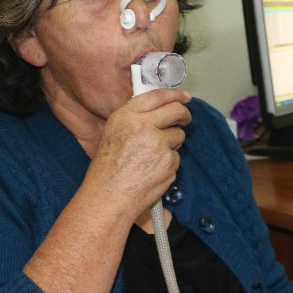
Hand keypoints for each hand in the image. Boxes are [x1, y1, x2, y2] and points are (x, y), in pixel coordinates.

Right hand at [83, 88, 191, 217]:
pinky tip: (152, 171)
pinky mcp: (169, 161)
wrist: (109, 197)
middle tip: (184, 119)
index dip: (175, 95)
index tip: (184, 97)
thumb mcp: (113, 133)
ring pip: (178, 135)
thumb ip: (134, 119)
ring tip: (151, 157)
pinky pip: (176, 157)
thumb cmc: (107, 169)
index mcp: (126, 116)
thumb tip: (159, 111)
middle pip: (176, 111)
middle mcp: (143, 126)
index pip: (157, 96)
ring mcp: (159, 144)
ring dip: (172, 143)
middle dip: (183, 115)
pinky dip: (169, 163)